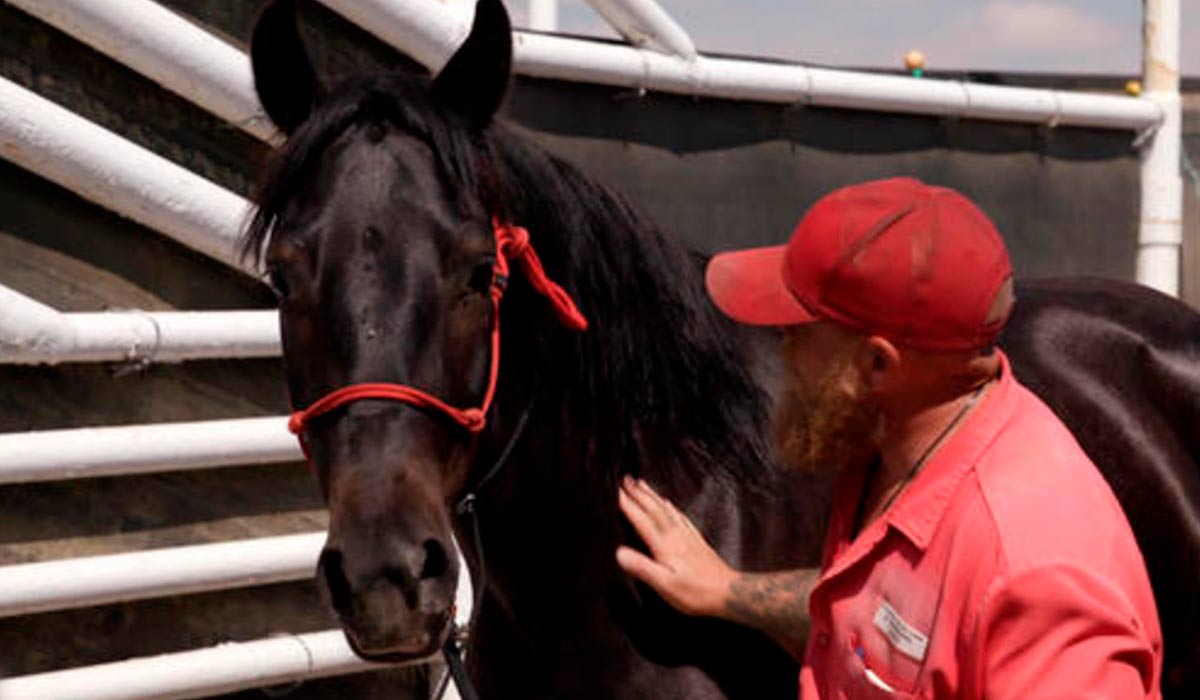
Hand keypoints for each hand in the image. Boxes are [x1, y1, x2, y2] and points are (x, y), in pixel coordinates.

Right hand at [615, 476, 736, 617]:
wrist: (728, 592)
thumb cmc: (696, 593)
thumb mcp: (665, 585)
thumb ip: (642, 567)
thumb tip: (619, 553)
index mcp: (665, 545)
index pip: (642, 521)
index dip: (628, 505)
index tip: (615, 491)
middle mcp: (675, 536)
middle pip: (654, 509)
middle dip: (638, 493)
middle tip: (626, 479)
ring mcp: (687, 536)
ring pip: (666, 510)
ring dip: (652, 496)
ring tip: (642, 484)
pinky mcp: (696, 540)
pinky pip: (680, 517)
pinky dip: (671, 507)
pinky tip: (668, 503)